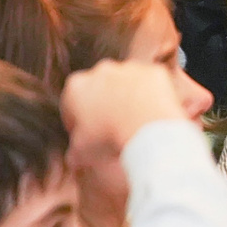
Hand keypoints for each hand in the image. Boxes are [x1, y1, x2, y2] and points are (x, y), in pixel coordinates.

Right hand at [62, 60, 190, 172]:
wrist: (147, 131)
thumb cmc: (110, 139)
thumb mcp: (82, 151)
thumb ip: (74, 151)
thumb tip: (74, 158)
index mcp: (77, 87)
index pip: (72, 103)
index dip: (78, 120)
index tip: (86, 132)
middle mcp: (101, 70)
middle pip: (99, 87)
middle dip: (103, 103)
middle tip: (112, 125)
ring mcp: (130, 68)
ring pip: (126, 82)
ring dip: (127, 96)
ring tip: (134, 120)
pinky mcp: (154, 71)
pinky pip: (150, 83)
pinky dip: (151, 94)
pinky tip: (151, 112)